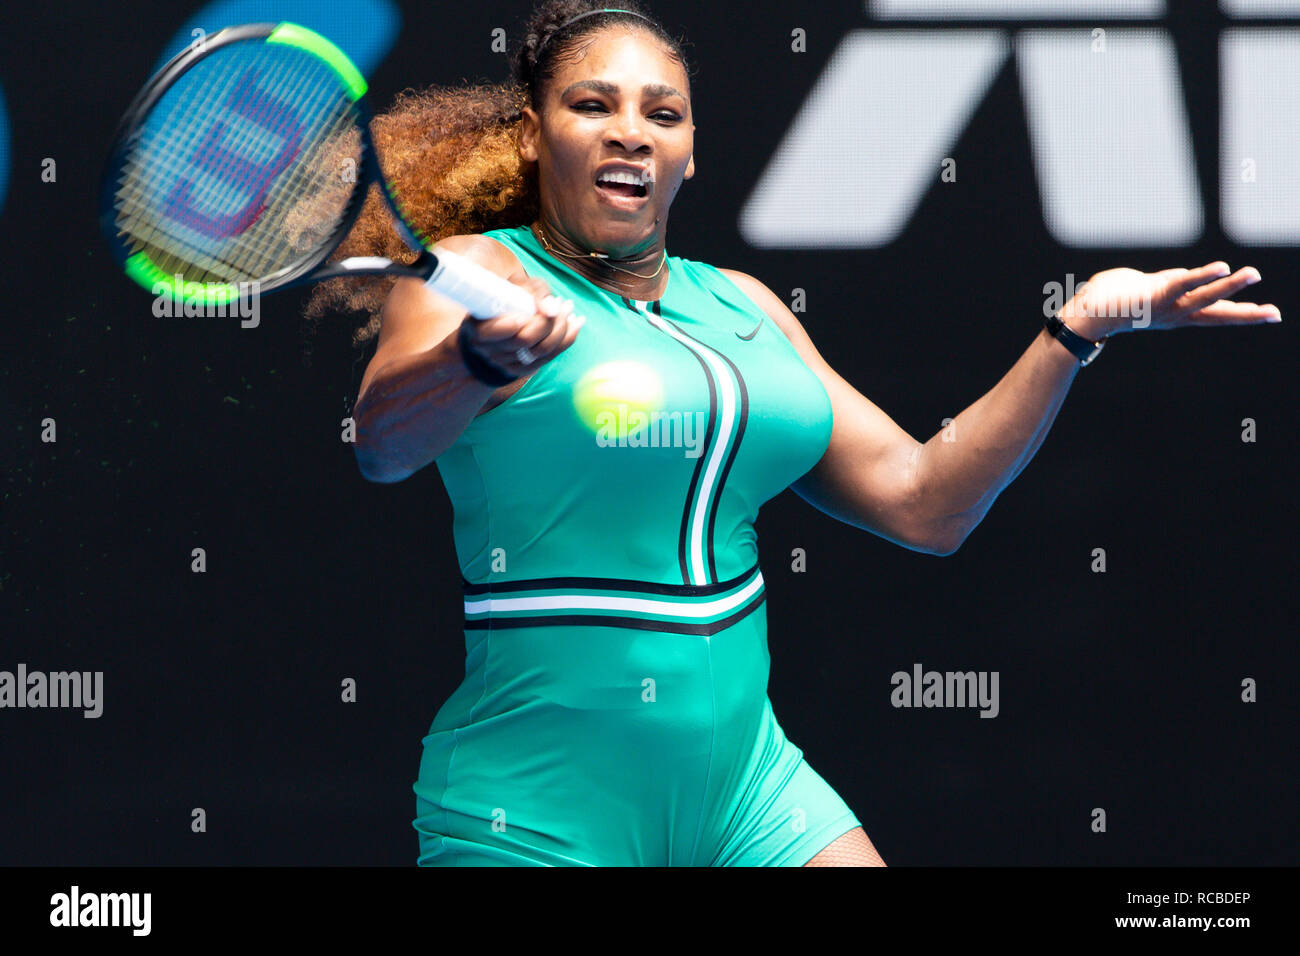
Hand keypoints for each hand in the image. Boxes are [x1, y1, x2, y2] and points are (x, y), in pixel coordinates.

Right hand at [461, 270, 584, 378]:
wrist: (498, 323)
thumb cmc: (506, 298)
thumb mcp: (515, 285)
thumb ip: (533, 291)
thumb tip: (552, 308)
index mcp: (478, 329)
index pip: (505, 329)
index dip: (526, 321)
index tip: (542, 305)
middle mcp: (488, 351)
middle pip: (526, 341)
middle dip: (550, 322)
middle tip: (563, 303)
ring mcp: (505, 364)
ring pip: (542, 351)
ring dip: (562, 328)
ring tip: (568, 309)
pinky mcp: (522, 370)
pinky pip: (551, 358)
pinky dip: (567, 339)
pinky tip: (574, 323)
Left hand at [1060, 262, 1281, 338]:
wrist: (1085, 316)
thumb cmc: (1108, 302)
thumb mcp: (1144, 291)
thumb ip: (1165, 283)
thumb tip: (1177, 279)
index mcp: (1175, 315)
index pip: (1214, 313)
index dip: (1241, 312)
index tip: (1270, 314)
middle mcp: (1175, 315)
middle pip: (1217, 314)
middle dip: (1247, 313)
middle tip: (1275, 314)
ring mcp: (1166, 307)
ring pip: (1204, 297)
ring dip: (1230, 285)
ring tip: (1253, 274)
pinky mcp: (1155, 294)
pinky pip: (1183, 283)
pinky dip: (1203, 275)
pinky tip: (1222, 267)